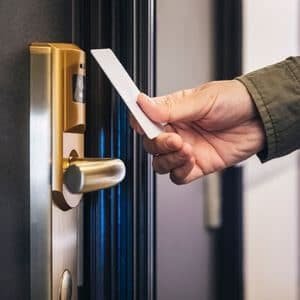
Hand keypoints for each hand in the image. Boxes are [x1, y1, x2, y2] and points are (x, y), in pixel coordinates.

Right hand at [130, 80, 264, 183]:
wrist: (261, 119)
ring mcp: (185, 150)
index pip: (145, 119)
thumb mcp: (203, 99)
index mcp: (173, 112)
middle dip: (158, 144)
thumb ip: (171, 107)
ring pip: (160, 163)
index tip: (139, 124)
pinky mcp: (197, 165)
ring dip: (169, 159)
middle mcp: (176, 132)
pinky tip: (191, 159)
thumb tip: (143, 103)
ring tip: (186, 148)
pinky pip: (178, 176)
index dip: (138, 122)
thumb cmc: (234, 101)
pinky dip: (180, 171)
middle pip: (150, 145)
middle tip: (174, 138)